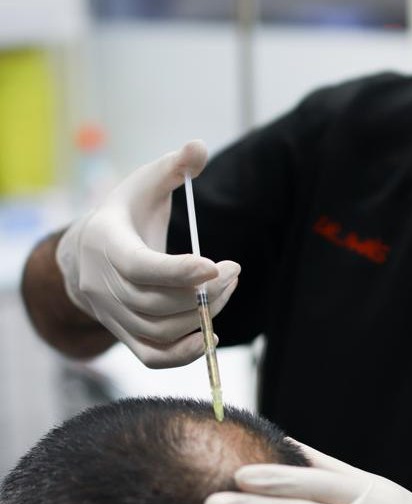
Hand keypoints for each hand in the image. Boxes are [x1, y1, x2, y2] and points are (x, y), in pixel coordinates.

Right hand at [56, 140, 239, 367]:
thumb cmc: (125, 214)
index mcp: (106, 244)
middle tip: (234, 272)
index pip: (141, 267)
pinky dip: (183, 354)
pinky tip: (209, 335)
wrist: (85, 254)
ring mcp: (111, 314)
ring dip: (201, 315)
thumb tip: (199, 146)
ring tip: (226, 290)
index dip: (179, 271)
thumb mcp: (144, 183)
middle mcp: (103, 284)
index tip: (217, 266)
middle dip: (204, 292)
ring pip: (159, 329)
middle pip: (157, 302)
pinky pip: (152, 356)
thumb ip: (174, 166)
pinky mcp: (122, 333)